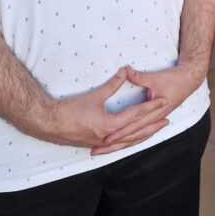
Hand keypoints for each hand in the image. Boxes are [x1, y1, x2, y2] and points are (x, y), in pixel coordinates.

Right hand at [31, 68, 168, 150]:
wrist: (47, 123)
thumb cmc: (69, 109)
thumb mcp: (94, 95)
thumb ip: (112, 84)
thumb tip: (125, 70)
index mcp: (109, 125)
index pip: (136, 115)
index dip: (151, 107)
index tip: (164, 101)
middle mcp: (107, 137)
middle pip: (136, 132)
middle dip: (152, 126)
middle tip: (167, 120)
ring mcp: (101, 143)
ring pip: (127, 141)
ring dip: (142, 136)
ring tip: (154, 130)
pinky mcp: (94, 144)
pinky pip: (117, 145)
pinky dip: (127, 141)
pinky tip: (131, 140)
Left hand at [91, 64, 205, 154]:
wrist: (190, 80)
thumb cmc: (174, 78)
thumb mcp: (155, 77)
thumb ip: (138, 76)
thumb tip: (125, 70)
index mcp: (156, 111)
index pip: (135, 125)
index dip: (120, 132)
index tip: (106, 138)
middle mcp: (155, 119)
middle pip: (133, 136)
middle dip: (115, 144)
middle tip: (98, 150)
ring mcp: (156, 120)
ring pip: (137, 138)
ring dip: (121, 145)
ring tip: (105, 151)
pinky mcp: (156, 118)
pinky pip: (141, 133)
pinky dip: (131, 140)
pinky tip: (122, 143)